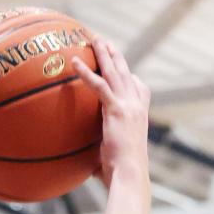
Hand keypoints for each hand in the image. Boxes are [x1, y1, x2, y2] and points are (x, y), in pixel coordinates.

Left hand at [73, 38, 150, 188]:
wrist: (129, 174)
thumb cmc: (119, 173)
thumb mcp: (112, 158)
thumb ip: (102, 154)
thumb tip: (91, 167)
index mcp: (139, 115)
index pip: (139, 89)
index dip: (131, 78)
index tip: (124, 68)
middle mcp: (137, 106)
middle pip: (126, 73)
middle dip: (116, 55)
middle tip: (106, 41)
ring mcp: (128, 105)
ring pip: (115, 72)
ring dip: (103, 53)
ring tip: (93, 39)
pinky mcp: (116, 110)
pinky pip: (99, 86)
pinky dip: (86, 73)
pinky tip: (74, 62)